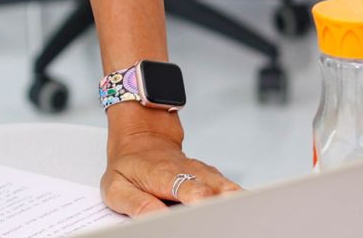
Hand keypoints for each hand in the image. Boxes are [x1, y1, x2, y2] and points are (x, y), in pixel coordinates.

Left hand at [101, 126, 240, 215]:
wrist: (142, 140)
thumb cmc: (129, 167)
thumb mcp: (117, 187)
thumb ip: (137, 204)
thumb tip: (156, 219)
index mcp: (165, 175)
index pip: (188, 188)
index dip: (200, 199)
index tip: (204, 208)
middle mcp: (192, 173)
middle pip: (218, 191)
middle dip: (224, 208)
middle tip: (226, 220)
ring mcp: (207, 177)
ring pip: (232, 191)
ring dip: (237, 205)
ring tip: (240, 218)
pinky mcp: (217, 183)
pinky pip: (234, 195)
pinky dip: (240, 204)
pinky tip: (244, 214)